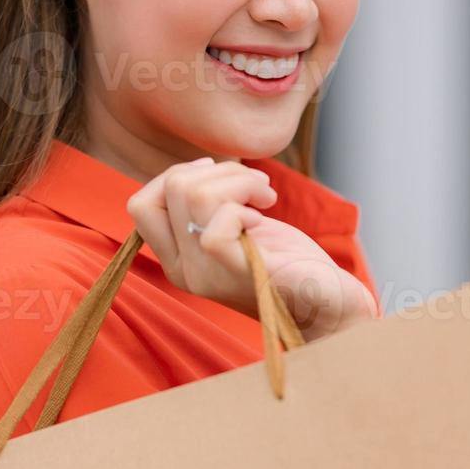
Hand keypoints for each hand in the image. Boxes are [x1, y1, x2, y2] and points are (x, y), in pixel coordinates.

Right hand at [127, 157, 376, 339]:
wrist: (329, 302)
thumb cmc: (288, 261)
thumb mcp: (236, 229)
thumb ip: (208, 208)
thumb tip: (198, 167)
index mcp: (179, 261)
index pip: (141, 206)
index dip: (176, 175)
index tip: (215, 172)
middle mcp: (184, 272)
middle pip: (172, 190)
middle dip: (220, 171)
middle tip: (256, 186)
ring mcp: (207, 275)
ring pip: (195, 196)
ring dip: (238, 179)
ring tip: (265, 194)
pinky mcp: (236, 272)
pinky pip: (217, 222)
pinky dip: (244, 202)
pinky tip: (265, 215)